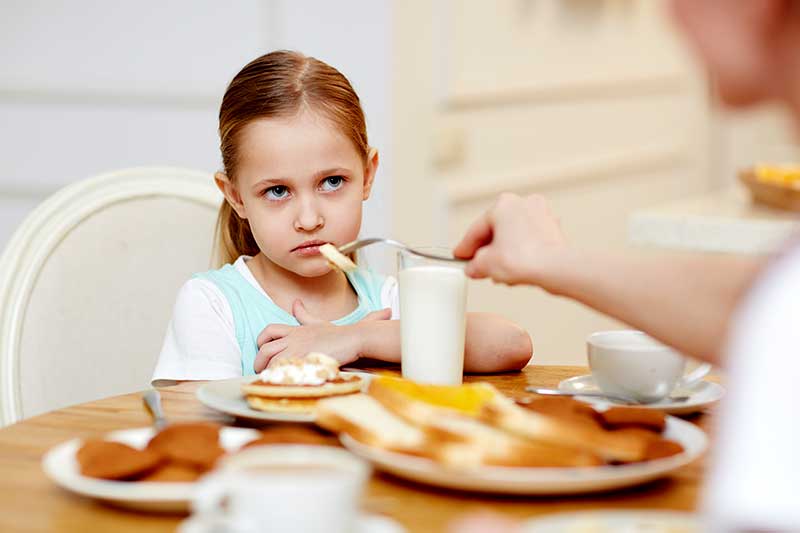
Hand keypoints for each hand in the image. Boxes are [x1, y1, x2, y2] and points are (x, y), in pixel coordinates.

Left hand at [253, 300, 391, 371]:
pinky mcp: (306, 362)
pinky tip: (282, 384)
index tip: (263, 353)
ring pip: (273, 362)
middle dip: (259, 362)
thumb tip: (295, 303)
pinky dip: (281, 379)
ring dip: (269, 373)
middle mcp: (294, 339)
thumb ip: (304, 315)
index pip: (268, 330)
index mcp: (295, 330)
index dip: (260, 341)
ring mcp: (299, 350)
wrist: (354, 339)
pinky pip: (287, 372)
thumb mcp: (318, 322)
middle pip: (265, 349)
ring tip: (271, 381)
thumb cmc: (339, 333)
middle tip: (262, 372)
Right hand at [453, 193, 565, 285]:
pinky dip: (521, 252)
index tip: (460, 256)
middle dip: (487, 251)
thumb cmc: (525, 259)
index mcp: (503, 204)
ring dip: (504, 252)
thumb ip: (474, 264)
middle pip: (496, 230)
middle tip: (478, 267)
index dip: (465, 247)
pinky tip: (515, 268)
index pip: (477, 229)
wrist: (556, 268)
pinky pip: (529, 240)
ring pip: (514, 235)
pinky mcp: (553, 229)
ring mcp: (541, 214)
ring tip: (497, 272)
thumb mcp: (486, 264)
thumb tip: (474, 267)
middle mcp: (523, 203)